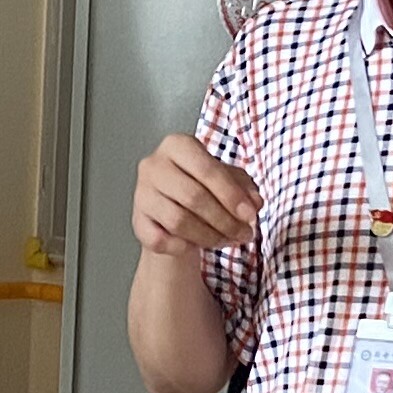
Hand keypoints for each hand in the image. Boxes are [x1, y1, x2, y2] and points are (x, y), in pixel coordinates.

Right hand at [133, 133, 258, 258]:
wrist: (172, 211)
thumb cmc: (201, 188)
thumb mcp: (227, 180)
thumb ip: (244, 187)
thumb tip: (254, 203)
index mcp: (177, 145)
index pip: (206, 169)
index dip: (231, 194)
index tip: (250, 215)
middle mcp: (153, 165)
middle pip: (193, 197)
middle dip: (225, 220)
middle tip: (244, 234)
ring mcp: (142, 194)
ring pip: (178, 221)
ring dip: (209, 236)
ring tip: (227, 241)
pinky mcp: (137, 221)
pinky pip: (161, 240)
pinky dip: (182, 246)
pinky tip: (195, 246)